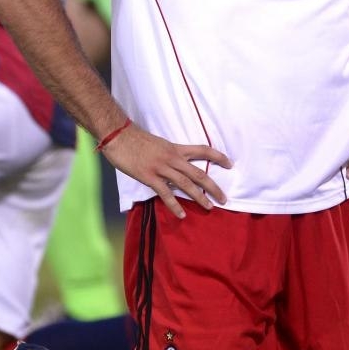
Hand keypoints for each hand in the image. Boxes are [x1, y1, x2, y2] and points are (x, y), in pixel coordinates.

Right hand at [99, 123, 231, 218]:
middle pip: (198, 173)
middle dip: (213, 187)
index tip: (230, 164)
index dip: (218, 157)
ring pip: (186, 184)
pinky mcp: (149, 176)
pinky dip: (174, 205)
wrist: (119, 135)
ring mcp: (161, 167)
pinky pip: (165, 193)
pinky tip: (181, 214)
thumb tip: (178, 165)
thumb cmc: (136, 139)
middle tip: (224, 199)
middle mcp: (172, 158)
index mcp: (175, 148)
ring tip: (209, 207)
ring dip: (199, 197)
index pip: (203, 150)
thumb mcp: (159, 144)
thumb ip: (170, 154)